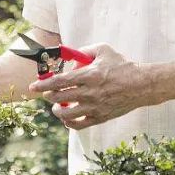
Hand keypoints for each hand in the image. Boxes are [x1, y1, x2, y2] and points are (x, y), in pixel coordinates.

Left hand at [27, 43, 156, 130]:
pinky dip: (69, 123)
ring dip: (57, 110)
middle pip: (59, 98)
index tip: (33, 87)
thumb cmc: (122, 65)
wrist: (141, 85)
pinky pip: (79, 125)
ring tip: (56, 106)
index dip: (43, 85)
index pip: (58, 82)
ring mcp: (94, 107)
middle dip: (48, 96)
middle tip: (47, 93)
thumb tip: (68, 59)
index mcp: (88, 75)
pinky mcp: (100, 117)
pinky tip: (67, 118)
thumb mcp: (103, 50)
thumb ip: (83, 51)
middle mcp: (89, 92)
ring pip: (66, 114)